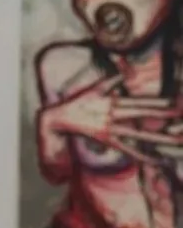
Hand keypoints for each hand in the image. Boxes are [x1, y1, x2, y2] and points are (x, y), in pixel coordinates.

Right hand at [48, 86, 182, 162]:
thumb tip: (124, 67)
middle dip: (163, 114)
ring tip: (178, 140)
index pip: (138, 101)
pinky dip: (143, 156)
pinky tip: (157, 160)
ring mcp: (110, 129)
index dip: (157, 101)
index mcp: (111, 101)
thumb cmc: (76, 102)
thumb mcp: (94, 88)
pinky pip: (129, 150)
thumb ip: (112, 78)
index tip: (174, 101)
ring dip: (160, 137)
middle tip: (181, 114)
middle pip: (143, 114)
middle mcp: (112, 115)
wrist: (57, 118)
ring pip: (140, 133)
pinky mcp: (107, 140)